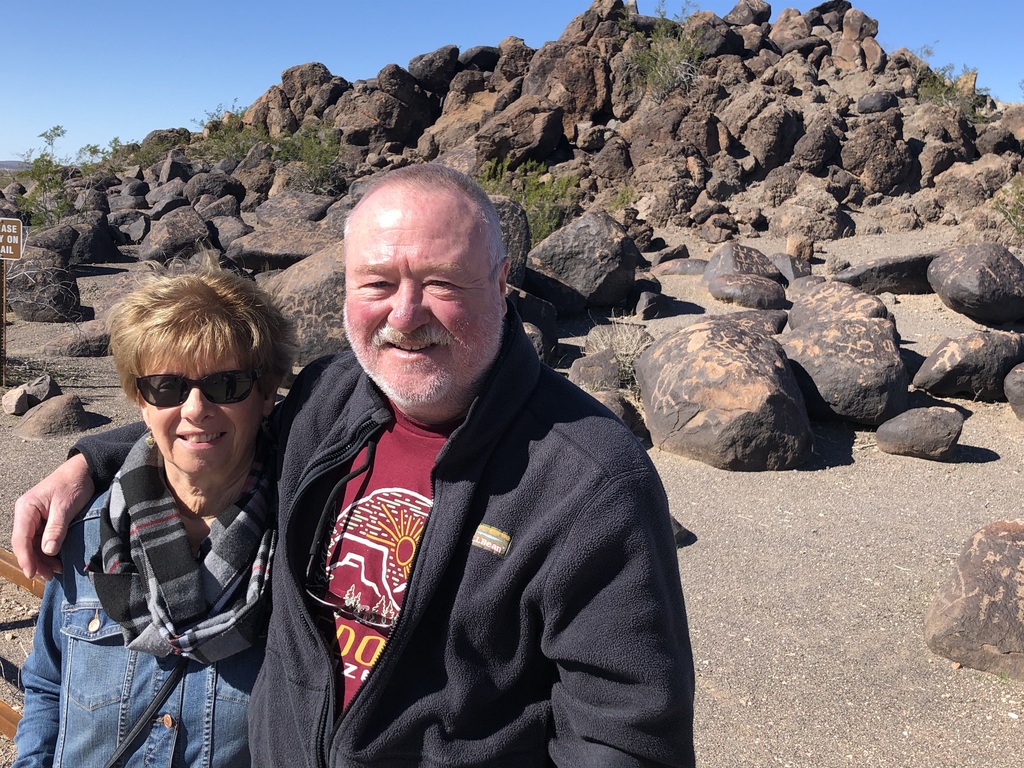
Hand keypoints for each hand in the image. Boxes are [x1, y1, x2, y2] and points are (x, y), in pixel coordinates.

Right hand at [11, 454, 93, 579]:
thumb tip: (47, 551)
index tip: (32, 574)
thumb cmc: (73, 484)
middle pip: (26, 544)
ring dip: (43, 559)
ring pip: (33, 545)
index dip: (25, 558)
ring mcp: (34, 518)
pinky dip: (48, 552)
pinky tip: (57, 561)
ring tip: (56, 572)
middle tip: (50, 577)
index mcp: (26, 508)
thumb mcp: (66, 506)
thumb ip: (56, 528)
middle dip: (36, 562)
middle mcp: (26, 514)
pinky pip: (42, 540)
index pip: (21, 538)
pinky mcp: (44, 521)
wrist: (83, 471)